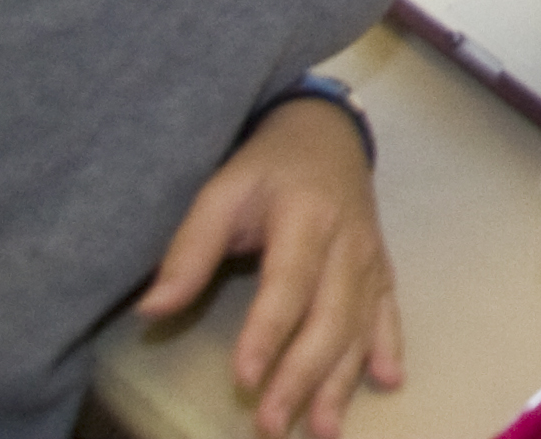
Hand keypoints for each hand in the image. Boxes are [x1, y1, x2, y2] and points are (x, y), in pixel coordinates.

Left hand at [135, 96, 403, 438]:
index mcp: (307, 217)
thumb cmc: (266, 166)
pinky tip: (388, 381)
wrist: (326, 132)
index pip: (289, 283)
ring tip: (325, 431)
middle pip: (331, 316)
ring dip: (343, 381)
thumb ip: (190, 249)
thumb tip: (152, 310)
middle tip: (272, 425)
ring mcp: (370, 258)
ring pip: (361, 325)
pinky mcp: (382, 268)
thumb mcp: (221, 191)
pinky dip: (389, 347)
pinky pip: (389, 312)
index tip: (245, 378)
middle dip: (303, 375)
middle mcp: (349, 242)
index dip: (268, 332)